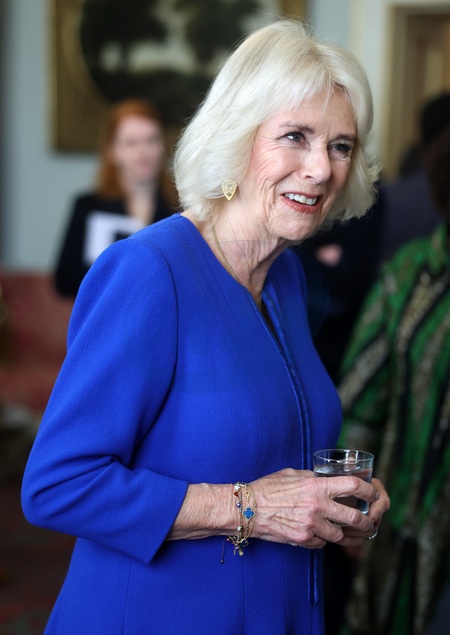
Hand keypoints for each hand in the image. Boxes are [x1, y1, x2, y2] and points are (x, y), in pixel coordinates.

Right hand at [251, 468, 383, 548]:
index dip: (368, 490)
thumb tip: (327, 478)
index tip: (372, 493)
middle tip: (370, 520)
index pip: (352, 486)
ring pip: (341, 535)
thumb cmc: (268, 488)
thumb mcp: (292, 474)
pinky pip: (322, 543)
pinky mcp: (303, 540)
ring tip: (351, 531)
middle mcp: (317, 507)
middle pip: (355, 517)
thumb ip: (312, 478)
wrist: (247, 509)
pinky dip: (325, 539)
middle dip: (368, 521)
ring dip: (347, 533)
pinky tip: (322, 533)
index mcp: (316, 486)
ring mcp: (311, 526)